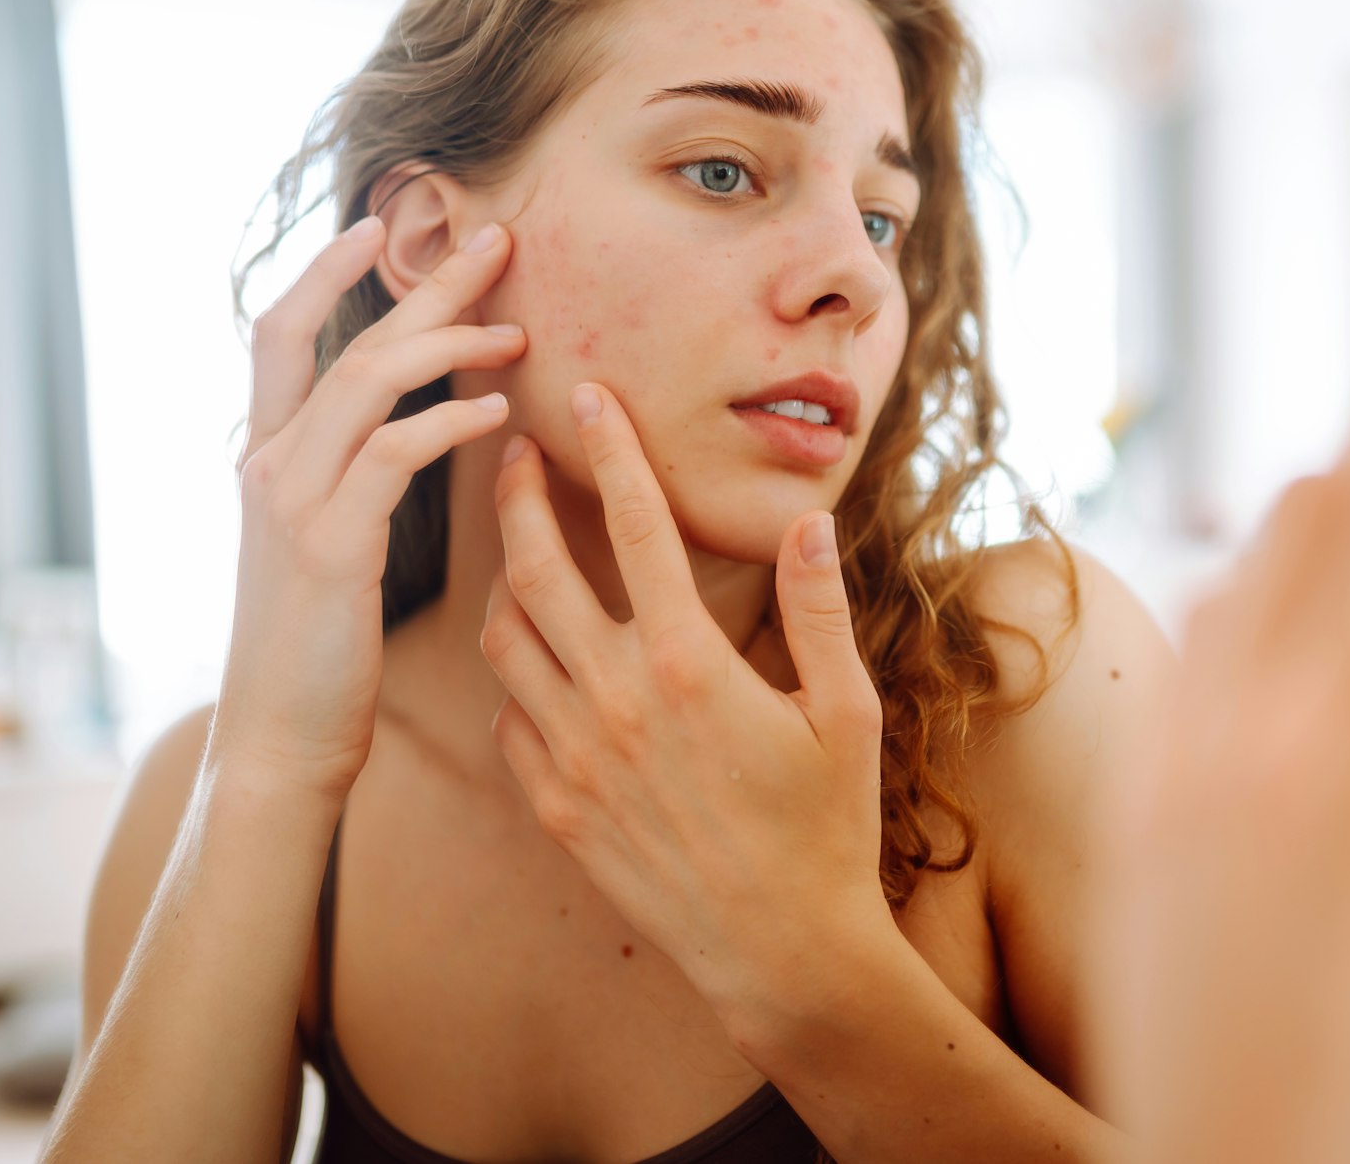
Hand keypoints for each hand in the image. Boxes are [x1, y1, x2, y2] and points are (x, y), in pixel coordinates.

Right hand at [212, 218, 524, 797]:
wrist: (279, 738)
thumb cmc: (318, 649)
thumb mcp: (323, 548)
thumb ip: (350, 483)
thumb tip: (406, 435)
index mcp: (265, 459)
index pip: (279, 334)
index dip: (325, 272)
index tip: (380, 225)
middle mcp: (269, 465)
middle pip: (348, 340)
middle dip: (425, 285)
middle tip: (498, 240)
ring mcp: (292, 501)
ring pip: (370, 381)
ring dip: (452, 343)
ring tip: (518, 332)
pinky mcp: (329, 546)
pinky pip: (395, 453)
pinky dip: (448, 420)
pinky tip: (497, 414)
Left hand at [482, 382, 887, 1013]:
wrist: (780, 954)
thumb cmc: (827, 829)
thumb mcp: (844, 712)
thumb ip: (817, 610)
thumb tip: (805, 521)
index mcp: (692, 665)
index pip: (639, 528)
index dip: (613, 450)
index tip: (587, 395)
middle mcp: (618, 702)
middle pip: (538, 570)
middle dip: (518, 497)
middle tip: (516, 453)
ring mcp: (576, 759)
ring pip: (505, 641)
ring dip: (506, 583)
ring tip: (520, 551)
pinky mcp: (555, 809)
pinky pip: (508, 720)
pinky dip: (515, 678)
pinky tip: (542, 663)